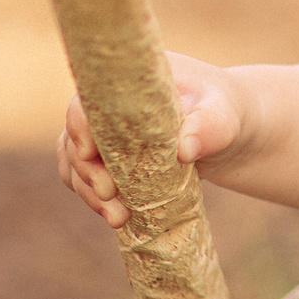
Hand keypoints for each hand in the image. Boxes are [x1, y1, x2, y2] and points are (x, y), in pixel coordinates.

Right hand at [55, 52, 245, 228]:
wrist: (224, 130)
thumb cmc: (222, 112)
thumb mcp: (221, 116)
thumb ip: (207, 128)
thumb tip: (184, 150)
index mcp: (128, 81)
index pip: (89, 98)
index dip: (80, 125)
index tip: (89, 152)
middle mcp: (106, 104)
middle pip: (75, 135)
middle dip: (87, 170)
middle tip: (110, 195)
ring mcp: (102, 132)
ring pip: (76, 162)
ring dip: (89, 191)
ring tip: (118, 217)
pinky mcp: (106, 157)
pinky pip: (86, 177)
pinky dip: (95, 198)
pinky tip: (115, 216)